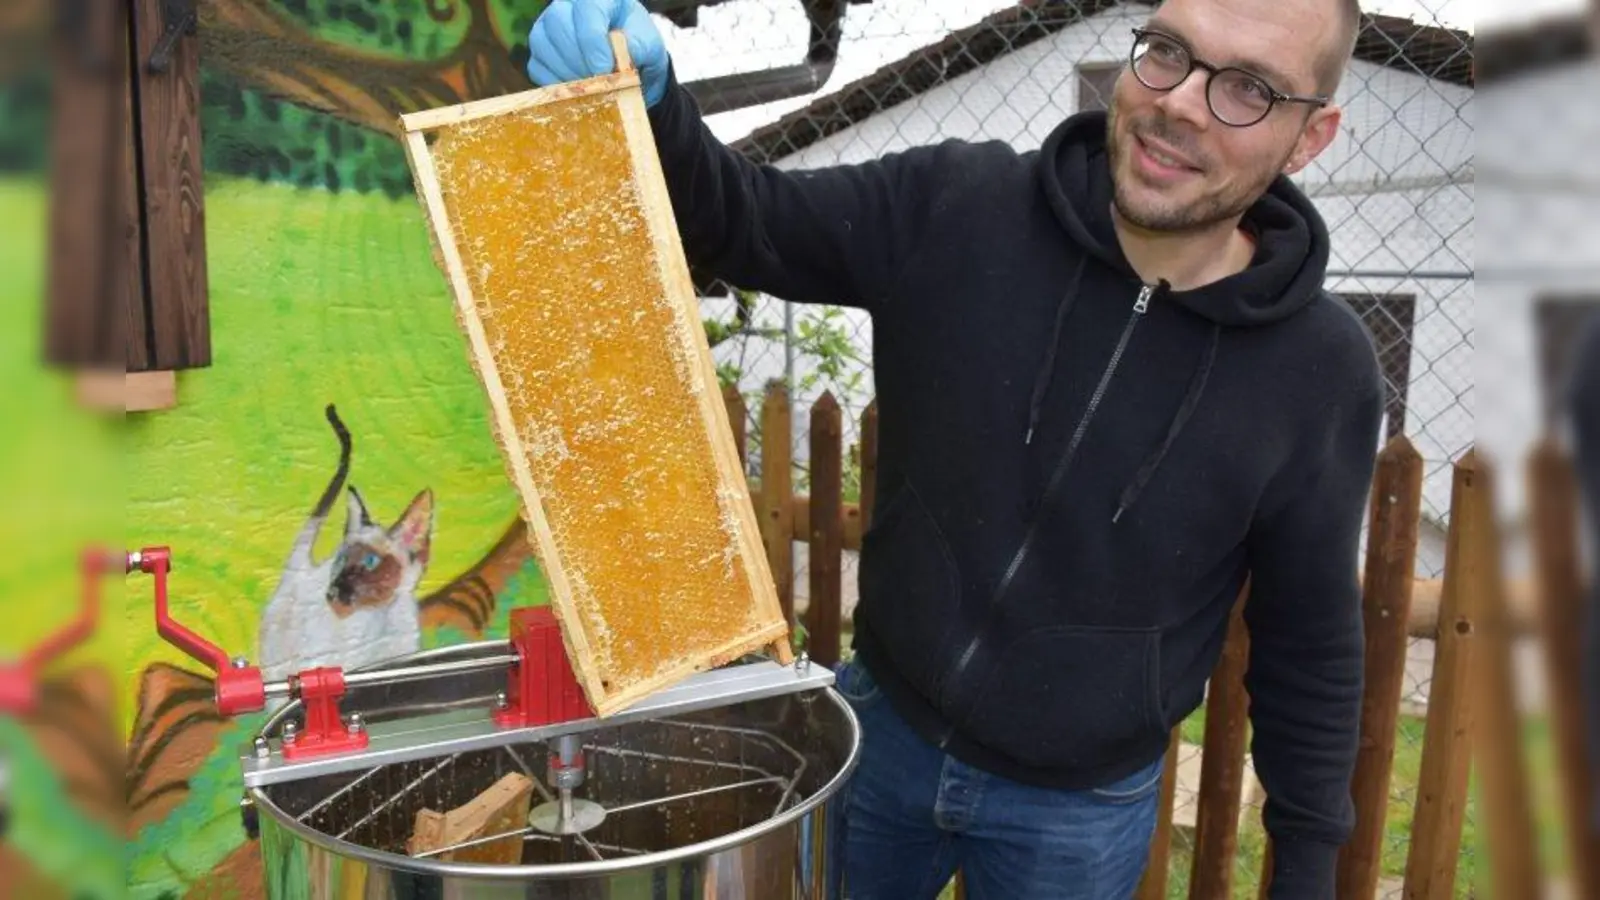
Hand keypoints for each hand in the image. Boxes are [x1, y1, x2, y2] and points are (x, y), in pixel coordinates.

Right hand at [526, 0, 669, 107]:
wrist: (629, 61)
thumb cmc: (638, 47)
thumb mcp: (649, 46)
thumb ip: (638, 50)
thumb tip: (619, 65)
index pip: (587, 9)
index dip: (594, 42)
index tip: (607, 70)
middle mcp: (567, 5)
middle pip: (558, 24)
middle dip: (579, 61)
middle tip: (598, 85)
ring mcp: (548, 26)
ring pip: (543, 45)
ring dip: (568, 74)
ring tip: (591, 90)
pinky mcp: (539, 51)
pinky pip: (537, 66)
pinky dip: (556, 84)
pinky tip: (578, 93)